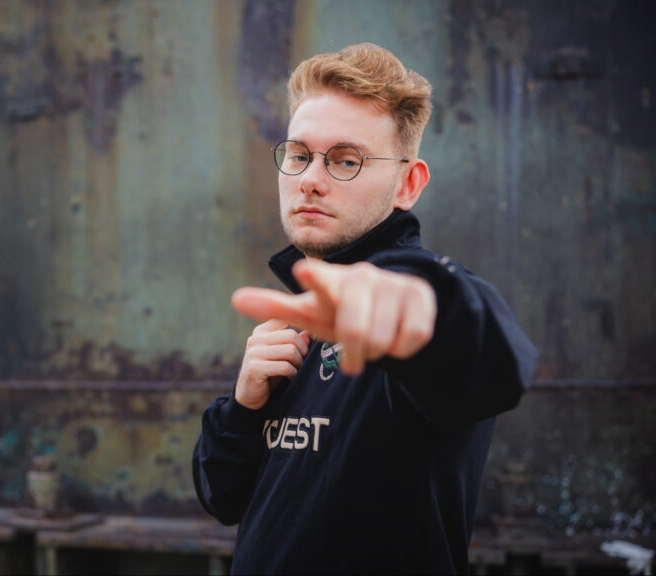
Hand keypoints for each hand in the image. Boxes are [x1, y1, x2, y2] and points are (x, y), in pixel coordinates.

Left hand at [231, 260, 435, 375]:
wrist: (391, 312)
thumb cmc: (341, 312)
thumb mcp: (309, 313)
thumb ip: (274, 307)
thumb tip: (234, 298)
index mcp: (332, 281)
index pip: (321, 280)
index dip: (314, 277)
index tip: (302, 269)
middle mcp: (363, 276)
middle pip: (355, 328)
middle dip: (355, 351)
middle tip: (353, 359)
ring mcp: (394, 283)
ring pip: (384, 337)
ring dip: (378, 350)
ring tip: (375, 343)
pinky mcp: (421, 295)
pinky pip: (413, 336)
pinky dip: (404, 347)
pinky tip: (397, 337)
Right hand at [234, 319, 311, 409]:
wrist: (250, 395)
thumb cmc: (270, 372)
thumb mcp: (283, 355)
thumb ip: (294, 342)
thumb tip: (308, 333)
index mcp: (262, 331)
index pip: (286, 318)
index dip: (300, 330)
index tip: (303, 344)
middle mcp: (256, 338)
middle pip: (292, 336)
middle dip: (302, 351)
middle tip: (300, 362)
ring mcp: (254, 352)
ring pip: (290, 351)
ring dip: (298, 363)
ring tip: (295, 370)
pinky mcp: (255, 368)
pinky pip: (284, 366)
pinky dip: (292, 373)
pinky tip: (290, 377)